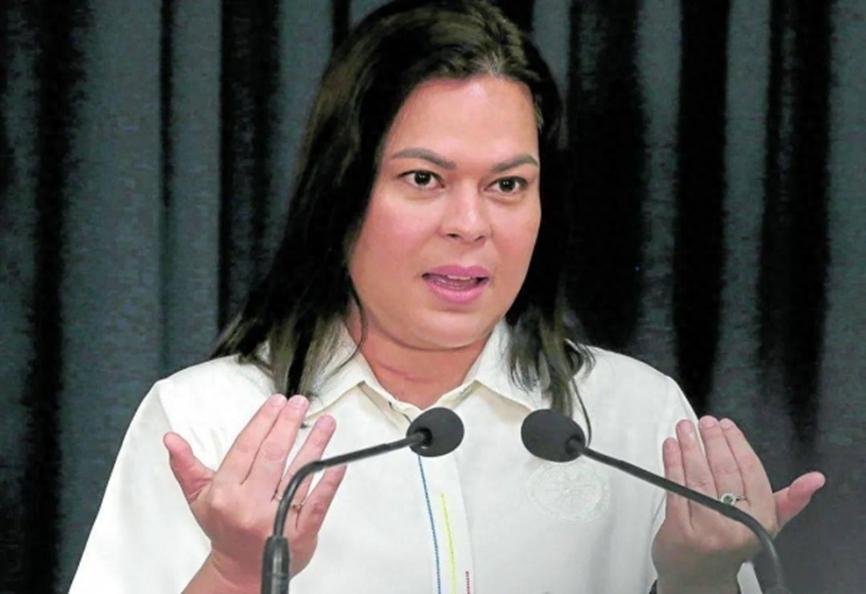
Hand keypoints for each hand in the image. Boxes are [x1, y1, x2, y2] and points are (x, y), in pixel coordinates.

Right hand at [163, 394, 345, 591]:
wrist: (241, 571)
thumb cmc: (224, 528)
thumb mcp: (198, 497)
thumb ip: (186, 466)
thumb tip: (171, 439)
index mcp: (224, 493)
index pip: (246, 448)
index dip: (263, 421)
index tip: (276, 402)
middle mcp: (249, 505)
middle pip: (272, 456)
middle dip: (288, 425)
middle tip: (300, 403)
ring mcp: (276, 519)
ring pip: (297, 474)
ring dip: (314, 445)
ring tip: (325, 422)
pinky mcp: (300, 533)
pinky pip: (317, 504)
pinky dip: (328, 482)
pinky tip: (337, 464)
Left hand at [652, 416, 824, 593]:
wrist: (700, 578)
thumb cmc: (732, 544)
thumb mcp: (765, 525)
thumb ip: (788, 500)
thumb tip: (815, 480)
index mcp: (761, 520)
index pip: (751, 472)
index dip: (738, 444)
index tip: (727, 425)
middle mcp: (736, 525)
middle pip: (723, 471)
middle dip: (713, 441)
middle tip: (705, 422)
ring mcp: (706, 528)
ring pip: (698, 477)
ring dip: (690, 446)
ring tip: (685, 428)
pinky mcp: (680, 530)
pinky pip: (676, 488)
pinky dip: (672, 463)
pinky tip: (671, 447)